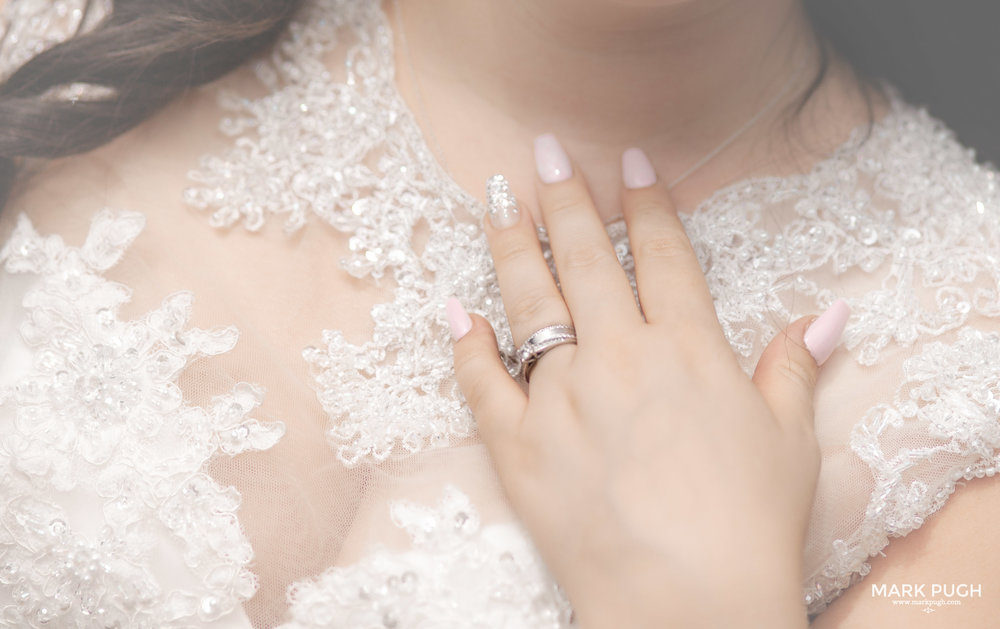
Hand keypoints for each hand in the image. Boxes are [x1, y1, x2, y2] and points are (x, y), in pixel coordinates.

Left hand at [447, 137, 848, 627]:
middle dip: (565, 198)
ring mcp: (561, 398)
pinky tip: (455, 310)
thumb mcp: (789, 439)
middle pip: (585, 259)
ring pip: (528, 303)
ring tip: (495, 200)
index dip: (647, 203)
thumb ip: (795, 366)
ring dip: (510, 245)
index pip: (663, 255)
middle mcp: (619, 358)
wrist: (686, 602)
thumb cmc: (746, 524)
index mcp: (687, 350)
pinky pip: (482, 384)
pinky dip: (465, 346)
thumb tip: (828, 314)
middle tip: (544, 152)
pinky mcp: (518, 445)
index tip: (630, 162)